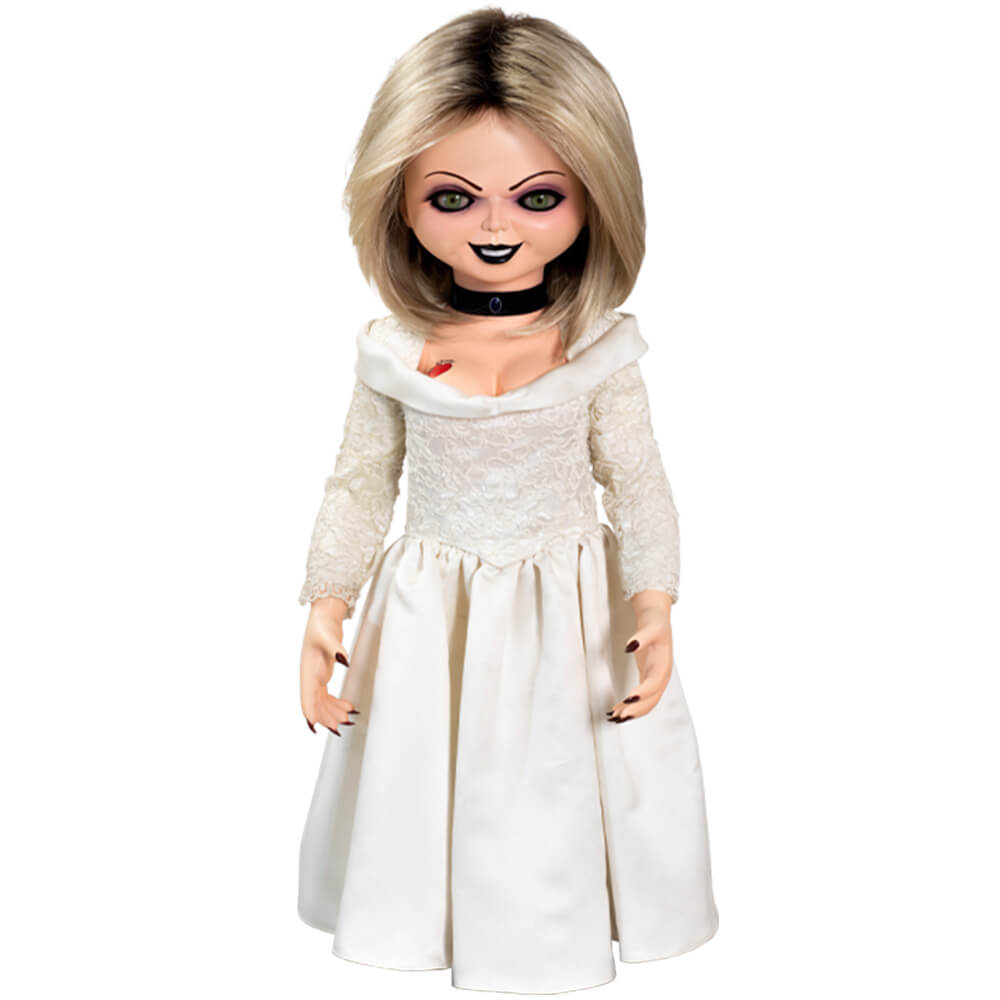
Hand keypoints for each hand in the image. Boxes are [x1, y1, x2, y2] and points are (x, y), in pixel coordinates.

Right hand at [300, 598, 358, 736]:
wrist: (323, 616)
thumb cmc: (322, 624)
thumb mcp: (328, 635)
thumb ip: (336, 648)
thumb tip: (344, 660)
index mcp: (308, 670)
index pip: (307, 696)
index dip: (310, 711)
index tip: (314, 725)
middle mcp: (310, 676)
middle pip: (315, 703)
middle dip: (326, 717)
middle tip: (340, 728)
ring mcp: (316, 676)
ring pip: (322, 702)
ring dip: (333, 712)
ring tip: (348, 719)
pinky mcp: (323, 674)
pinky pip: (327, 695)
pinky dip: (336, 703)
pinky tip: (348, 706)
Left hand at [607, 606, 673, 723]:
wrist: (659, 623)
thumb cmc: (656, 626)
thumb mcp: (651, 628)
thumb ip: (642, 637)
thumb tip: (630, 646)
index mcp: (664, 665)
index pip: (654, 683)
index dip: (643, 692)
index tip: (628, 698)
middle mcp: (661, 677)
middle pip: (651, 699)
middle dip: (636, 709)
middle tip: (618, 717)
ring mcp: (655, 680)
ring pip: (646, 703)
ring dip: (632, 712)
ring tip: (615, 718)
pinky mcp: (648, 681)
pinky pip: (641, 699)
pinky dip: (630, 706)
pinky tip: (616, 711)